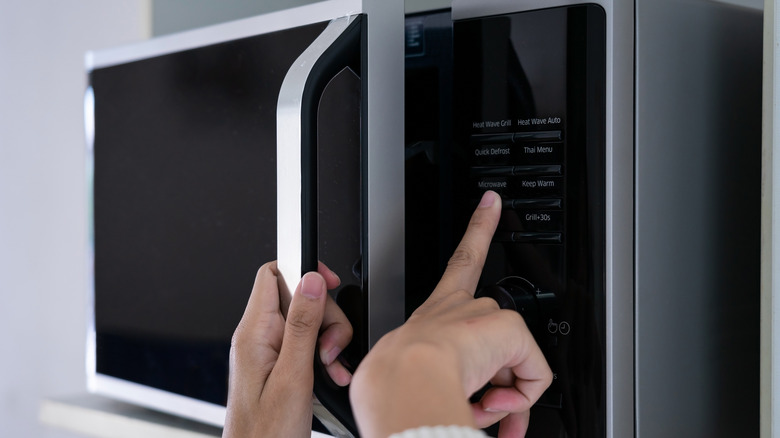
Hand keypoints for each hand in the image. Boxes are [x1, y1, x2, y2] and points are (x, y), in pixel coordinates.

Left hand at [223, 261, 352, 437]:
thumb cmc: (266, 433)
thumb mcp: (293, 376)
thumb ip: (302, 326)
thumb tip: (310, 281)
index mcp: (254, 333)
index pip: (273, 274)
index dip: (303, 271)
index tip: (328, 283)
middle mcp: (258, 339)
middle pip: (299, 299)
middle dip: (326, 318)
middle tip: (330, 347)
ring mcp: (268, 353)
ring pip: (308, 323)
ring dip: (328, 342)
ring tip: (330, 368)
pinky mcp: (279, 367)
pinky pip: (306, 346)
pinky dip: (324, 358)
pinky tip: (331, 376)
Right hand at [350, 191, 552, 437]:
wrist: (403, 381)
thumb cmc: (398, 386)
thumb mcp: (417, 381)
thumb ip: (452, 386)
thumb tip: (485, 410)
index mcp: (435, 314)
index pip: (459, 266)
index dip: (476, 229)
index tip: (491, 203)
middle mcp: (459, 308)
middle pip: (496, 324)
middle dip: (499, 375)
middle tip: (484, 406)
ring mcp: (484, 316)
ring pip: (514, 362)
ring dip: (505, 395)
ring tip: (479, 407)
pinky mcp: (508, 329)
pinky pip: (535, 374)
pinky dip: (523, 397)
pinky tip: (496, 402)